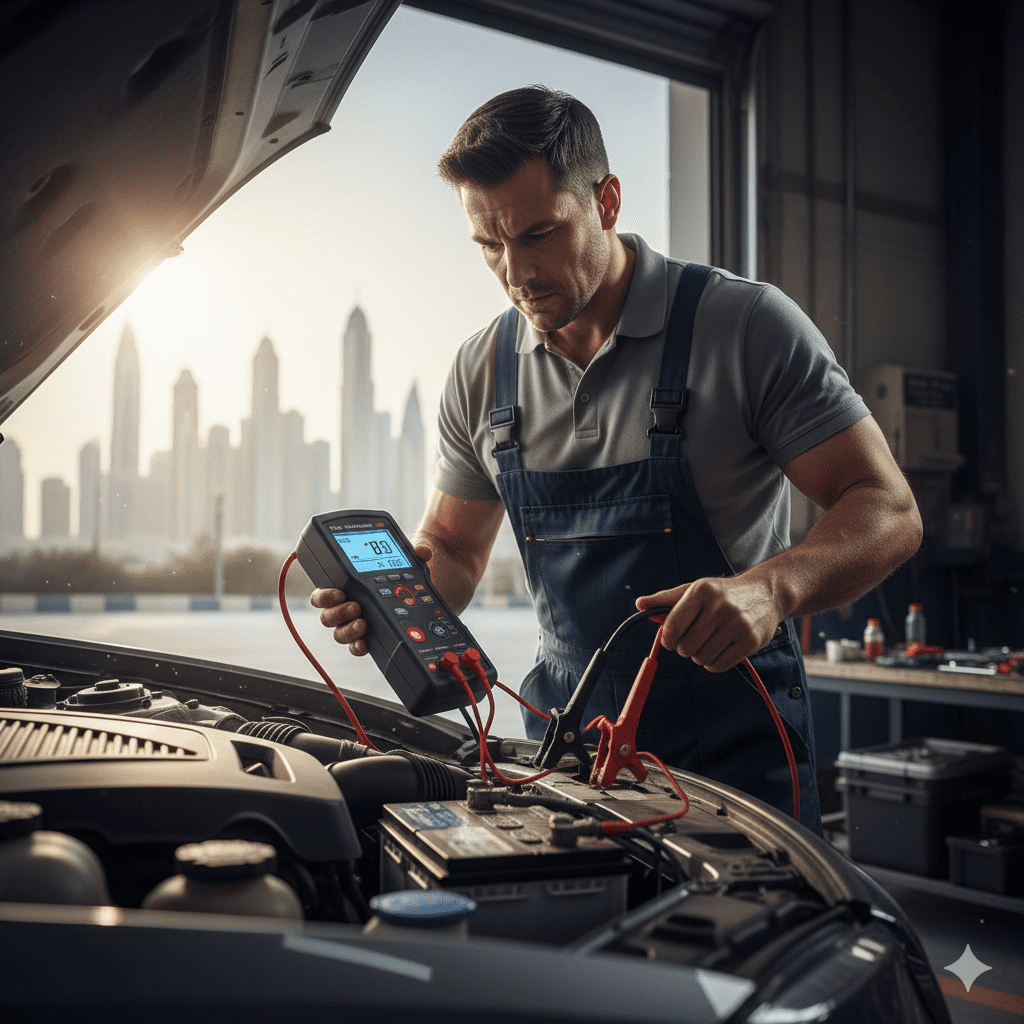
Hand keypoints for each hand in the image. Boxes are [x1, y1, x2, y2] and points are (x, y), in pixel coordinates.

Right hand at [310, 544, 432, 655]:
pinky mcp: (368, 637)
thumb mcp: (407, 559)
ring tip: (363, 624)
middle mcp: (345, 607)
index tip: (340, 592)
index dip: (326, 595)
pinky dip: (358, 647)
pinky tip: (365, 644)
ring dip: (348, 630)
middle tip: (356, 607)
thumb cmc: (400, 574)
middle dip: (338, 612)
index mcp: (346, 587)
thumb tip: (423, 551)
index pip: (323, 593)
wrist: (417, 596)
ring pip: (340, 632)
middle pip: (328, 615)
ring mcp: (355, 624)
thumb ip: (415, 550)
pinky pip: (356, 646)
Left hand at [635, 575, 780, 672]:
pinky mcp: (750, 642)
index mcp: (701, 591)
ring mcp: (737, 625)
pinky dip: (712, 664)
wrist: (766, 593)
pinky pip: (718, 666)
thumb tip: (640, 604)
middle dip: (684, 648)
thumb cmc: (723, 593)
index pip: (672, 626)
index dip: (667, 639)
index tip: (671, 640)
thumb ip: (666, 599)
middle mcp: (720, 607)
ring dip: (699, 656)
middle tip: (692, 640)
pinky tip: (717, 651)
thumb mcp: (695, 589)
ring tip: (707, 643)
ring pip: (701, 658)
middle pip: (685, 646)